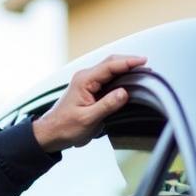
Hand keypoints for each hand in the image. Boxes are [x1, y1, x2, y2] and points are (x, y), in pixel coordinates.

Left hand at [32, 54, 146, 151]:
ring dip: (124, 69)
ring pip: (109, 69)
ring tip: (140, 72)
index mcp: (84, 81)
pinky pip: (106, 78)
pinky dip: (118, 77)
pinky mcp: (88, 89)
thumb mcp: (88, 119)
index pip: (110, 66)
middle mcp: (85, 77)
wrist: (50, 133)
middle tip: (146, 66)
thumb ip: (107, 105)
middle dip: (129, 62)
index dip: (128, 62)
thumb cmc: (64, 127)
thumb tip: (124, 93)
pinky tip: (127, 81)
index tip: (143, 62)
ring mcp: (86, 82)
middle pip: (111, 63)